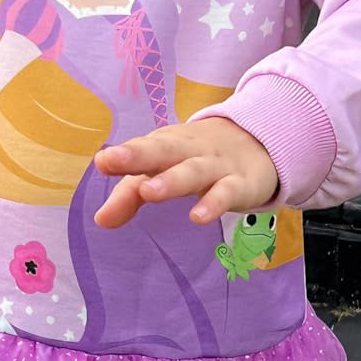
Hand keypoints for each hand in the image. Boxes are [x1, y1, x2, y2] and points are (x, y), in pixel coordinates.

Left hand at [91, 119, 278, 228]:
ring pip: (192, 171)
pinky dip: (213, 203)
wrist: (260, 140)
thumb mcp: (163, 171)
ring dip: (171, 180)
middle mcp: (188, 151)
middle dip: (137, 154)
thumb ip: (130, 195)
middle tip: (111, 160)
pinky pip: (226, 193)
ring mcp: (215, 166)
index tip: (102, 162)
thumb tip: (101, 220)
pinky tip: (198, 217)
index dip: (123, 155)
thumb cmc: (197, 158)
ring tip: (148, 192)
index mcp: (166, 145)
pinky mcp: (240, 184)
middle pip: (163, 150)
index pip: (142, 150)